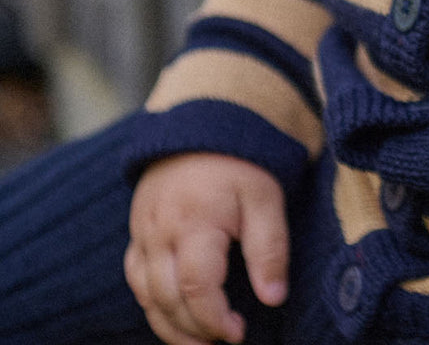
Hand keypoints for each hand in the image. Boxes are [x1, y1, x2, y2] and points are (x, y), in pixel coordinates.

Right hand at [125, 153, 288, 344]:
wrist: (204, 124)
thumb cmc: (241, 162)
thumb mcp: (265, 198)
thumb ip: (270, 248)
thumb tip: (273, 298)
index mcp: (196, 221)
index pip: (197, 287)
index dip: (215, 319)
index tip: (239, 332)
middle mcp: (161, 231)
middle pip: (168, 298)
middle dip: (194, 330)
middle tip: (223, 341)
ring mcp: (144, 231)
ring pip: (146, 294)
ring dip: (169, 325)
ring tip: (199, 342)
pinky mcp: (138, 230)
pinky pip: (135, 277)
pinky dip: (151, 302)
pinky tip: (173, 313)